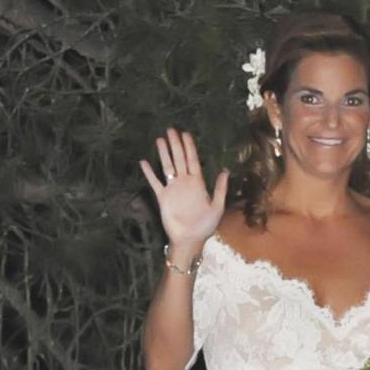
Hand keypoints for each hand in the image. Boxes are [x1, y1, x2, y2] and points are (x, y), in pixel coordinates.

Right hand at [139, 128, 228, 249]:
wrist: (189, 240)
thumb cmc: (205, 226)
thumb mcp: (217, 207)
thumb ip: (220, 189)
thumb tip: (225, 171)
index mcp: (197, 183)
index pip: (192, 160)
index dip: (189, 147)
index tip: (186, 134)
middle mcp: (184, 183)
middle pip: (179, 159)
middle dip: (175, 144)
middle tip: (171, 129)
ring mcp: (172, 189)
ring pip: (167, 166)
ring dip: (163, 153)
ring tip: (159, 139)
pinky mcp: (163, 197)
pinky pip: (155, 182)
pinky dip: (149, 173)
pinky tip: (144, 162)